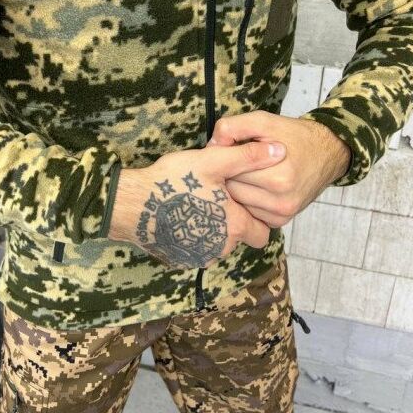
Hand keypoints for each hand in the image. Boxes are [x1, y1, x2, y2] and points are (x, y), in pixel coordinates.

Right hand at [108, 141, 286, 269]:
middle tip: (216, 200)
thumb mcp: (212, 162)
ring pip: (218, 246)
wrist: (131, 205)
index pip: (263, 232)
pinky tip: (180, 217)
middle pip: (240, 239)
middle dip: (234, 224)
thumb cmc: (173, 181)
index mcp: (234, 225)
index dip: (256, 217)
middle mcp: (221, 247)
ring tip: (195, 205)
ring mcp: (200, 257)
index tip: (241, 201)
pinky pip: (197, 251)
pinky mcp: (181, 260)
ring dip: (213, 230)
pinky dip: (194, 238)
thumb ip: (248, 157)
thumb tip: (281, 152)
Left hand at [207, 111, 350, 227]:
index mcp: (279, 177)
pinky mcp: (281, 221)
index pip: (231, 171)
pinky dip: (248, 200)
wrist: (326, 153)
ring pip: (239, 204)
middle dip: (229, 174)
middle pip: (232, 190)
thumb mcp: (264, 121)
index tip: (228, 149)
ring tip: (245, 172)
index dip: (225, 158)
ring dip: (237, 189)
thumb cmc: (293, 135)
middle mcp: (282, 201)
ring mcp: (282, 214)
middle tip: (234, 162)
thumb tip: (210, 146)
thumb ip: (233, 127)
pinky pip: (250, 213)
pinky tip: (254, 186)